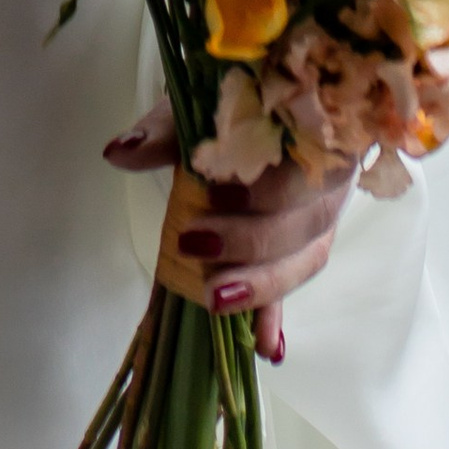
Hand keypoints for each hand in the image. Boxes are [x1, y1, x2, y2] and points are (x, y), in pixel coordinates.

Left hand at [104, 96, 355, 364]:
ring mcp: (324, 215)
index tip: (212, 196)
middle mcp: (330, 176)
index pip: (302, 168)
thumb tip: (119, 154)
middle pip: (306, 221)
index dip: (262, 190)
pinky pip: (295, 282)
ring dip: (264, 286)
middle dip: (251, 242)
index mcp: (314, 130)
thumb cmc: (234, 101)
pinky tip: (267, 349)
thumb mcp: (198, 105)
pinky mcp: (306, 246)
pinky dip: (278, 314)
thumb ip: (164, 131)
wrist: (266, 100)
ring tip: (216, 301)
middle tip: (194, 246)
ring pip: (307, 257)